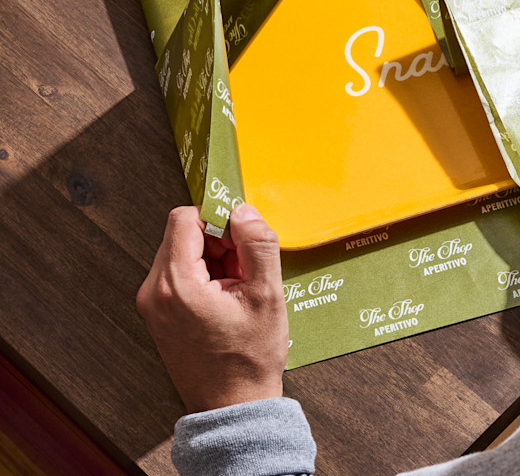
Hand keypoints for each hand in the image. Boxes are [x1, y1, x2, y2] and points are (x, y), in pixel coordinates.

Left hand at [136, 204, 288, 412]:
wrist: (232, 408)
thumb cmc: (248, 359)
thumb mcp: (267, 295)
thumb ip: (258, 244)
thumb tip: (244, 212)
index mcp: (175, 285)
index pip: (185, 219)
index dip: (218, 219)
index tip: (241, 237)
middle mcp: (154, 292)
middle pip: (183, 234)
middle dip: (219, 240)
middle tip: (245, 268)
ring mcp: (152, 304)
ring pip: (183, 251)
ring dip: (214, 258)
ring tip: (237, 287)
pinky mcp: (158, 313)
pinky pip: (180, 273)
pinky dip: (205, 274)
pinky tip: (227, 297)